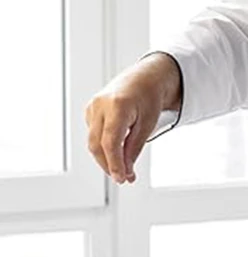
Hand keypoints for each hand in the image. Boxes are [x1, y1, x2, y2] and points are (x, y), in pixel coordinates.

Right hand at [84, 53, 181, 183]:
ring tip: (123, 170)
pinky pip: (94, 134)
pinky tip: (116, 152)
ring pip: (93, 142)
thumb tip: (125, 171)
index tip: (121, 178)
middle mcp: (100, 105)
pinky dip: (103, 146)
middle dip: (109, 165)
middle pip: (97, 144)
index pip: (110, 142)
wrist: (144, 78)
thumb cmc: (149, 98)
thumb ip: (134, 148)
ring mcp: (92, 108)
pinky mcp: (90, 111)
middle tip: (124, 178)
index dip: (114, 163)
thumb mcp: (148, 124)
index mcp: (118, 106)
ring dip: (105, 158)